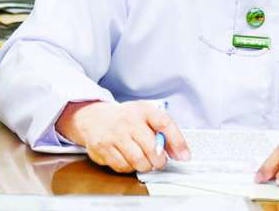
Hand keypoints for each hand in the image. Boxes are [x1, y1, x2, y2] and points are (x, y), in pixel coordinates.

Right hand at [55, 100, 190, 172]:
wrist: (94, 117)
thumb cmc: (126, 118)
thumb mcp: (146, 116)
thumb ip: (164, 132)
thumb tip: (181, 154)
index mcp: (143, 110)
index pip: (164, 124)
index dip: (177, 142)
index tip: (184, 156)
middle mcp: (128, 121)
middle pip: (152, 148)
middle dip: (159, 161)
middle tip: (159, 161)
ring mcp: (114, 135)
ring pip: (138, 161)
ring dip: (145, 166)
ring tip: (144, 161)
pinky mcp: (103, 148)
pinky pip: (122, 166)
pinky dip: (129, 167)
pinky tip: (129, 160)